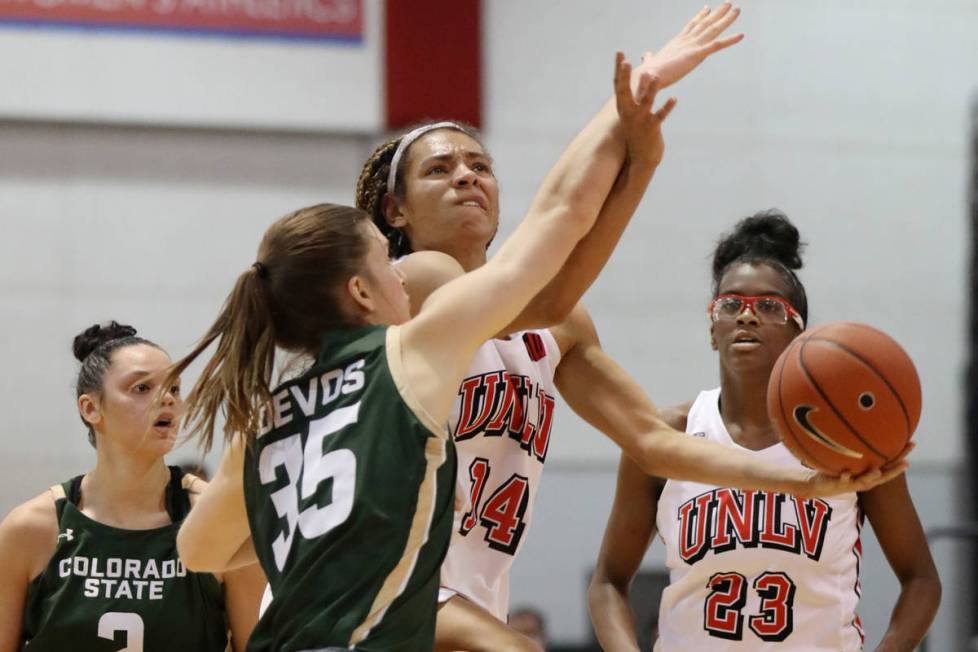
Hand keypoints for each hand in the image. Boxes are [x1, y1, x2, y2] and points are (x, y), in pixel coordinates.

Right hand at [613, 52, 676, 168]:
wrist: (641, 157)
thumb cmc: (639, 128)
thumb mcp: (635, 108)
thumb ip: (639, 88)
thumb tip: (640, 73)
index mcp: (623, 106)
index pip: (618, 84)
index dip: (618, 69)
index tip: (619, 52)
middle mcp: (628, 113)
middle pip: (625, 92)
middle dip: (625, 77)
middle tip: (625, 62)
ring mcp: (639, 121)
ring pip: (645, 102)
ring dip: (649, 90)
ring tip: (654, 76)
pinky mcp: (651, 129)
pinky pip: (660, 116)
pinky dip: (666, 108)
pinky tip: (674, 99)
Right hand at [635, 2, 743, 89]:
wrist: (647, 76)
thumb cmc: (647, 72)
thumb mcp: (650, 62)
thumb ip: (650, 58)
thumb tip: (645, 55)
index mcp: (677, 42)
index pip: (691, 26)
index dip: (700, 17)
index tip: (707, 9)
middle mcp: (686, 40)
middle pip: (705, 23)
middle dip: (718, 13)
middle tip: (728, 3)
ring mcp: (692, 46)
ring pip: (713, 29)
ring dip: (726, 19)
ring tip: (737, 10)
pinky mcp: (696, 55)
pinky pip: (717, 45)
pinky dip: (730, 40)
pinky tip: (741, 35)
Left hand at [799, 442, 914, 497]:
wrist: (819, 485)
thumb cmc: (838, 468)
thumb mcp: (850, 456)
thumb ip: (857, 445)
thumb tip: (863, 424)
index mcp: (870, 472)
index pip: (889, 462)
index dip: (901, 454)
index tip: (912, 443)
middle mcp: (865, 480)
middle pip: (883, 475)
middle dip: (895, 469)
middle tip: (906, 462)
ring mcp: (853, 483)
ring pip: (865, 481)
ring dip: (871, 476)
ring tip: (877, 471)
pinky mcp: (839, 485)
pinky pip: (841, 480)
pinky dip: (844, 476)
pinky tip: (845, 473)